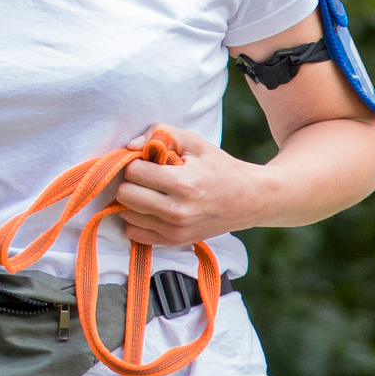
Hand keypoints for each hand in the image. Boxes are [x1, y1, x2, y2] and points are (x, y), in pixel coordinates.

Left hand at [113, 128, 265, 248]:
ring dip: (134, 201)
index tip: (151, 162)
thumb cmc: (220, 168)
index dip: (138, 162)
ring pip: (127, 214)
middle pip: (125, 195)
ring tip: (152, 192)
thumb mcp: (195, 142)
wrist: (249, 200)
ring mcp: (175, 230)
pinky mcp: (174, 241)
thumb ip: (162, 134)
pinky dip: (138, 219)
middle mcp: (177, 211)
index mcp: (183, 184)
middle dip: (132, 182)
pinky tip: (152, 208)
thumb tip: (131, 146)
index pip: (134, 171)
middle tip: (148, 177)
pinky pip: (134, 232)